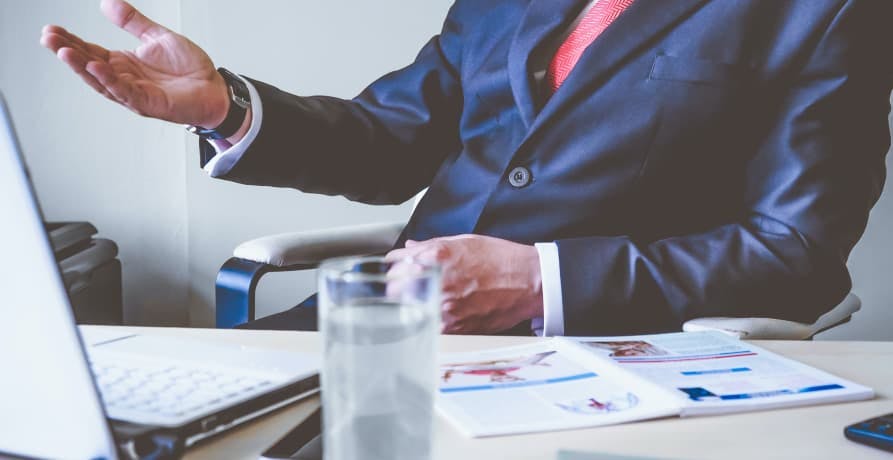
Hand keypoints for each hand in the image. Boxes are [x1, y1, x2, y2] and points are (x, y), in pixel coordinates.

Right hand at [39, 0, 228, 127]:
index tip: (51, 30)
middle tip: (48, 38)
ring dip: (82, 67)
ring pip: (102, 81)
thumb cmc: (190, 69)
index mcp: (124, 64)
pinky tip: (97, 67)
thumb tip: (107, 3)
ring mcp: (135, 93)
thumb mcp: (158, 37)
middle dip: (68, 52)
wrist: (215, 88)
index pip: (90, 51)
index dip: (71, 41)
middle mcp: (125, 79)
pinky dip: (110, 80)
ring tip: (63, 51)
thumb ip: (133, 22)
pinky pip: (125, 91)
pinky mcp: (148, 103)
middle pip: (89, 66)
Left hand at [386, 234, 543, 334]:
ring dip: (411, 306)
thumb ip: (432, 245)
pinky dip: (429, 320)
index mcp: (438, 257)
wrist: (529, 282)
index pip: (397, 263)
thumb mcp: (465, 242)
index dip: (394, 266)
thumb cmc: (502, 260)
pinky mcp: (455, 328)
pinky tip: (439, 312)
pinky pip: (429, 326)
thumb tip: (410, 248)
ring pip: (409, 311)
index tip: (395, 269)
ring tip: (424, 300)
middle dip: (397, 287)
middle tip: (404, 286)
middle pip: (395, 290)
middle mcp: (438, 282)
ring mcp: (445, 308)